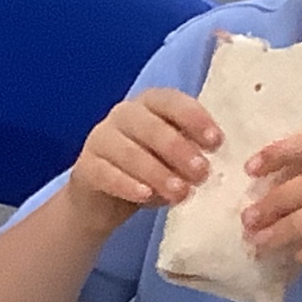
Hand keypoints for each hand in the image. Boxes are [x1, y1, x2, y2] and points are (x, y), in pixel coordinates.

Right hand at [64, 88, 221, 236]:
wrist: (102, 200)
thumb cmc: (147, 171)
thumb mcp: (172, 160)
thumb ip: (190, 154)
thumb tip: (213, 164)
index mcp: (149, 105)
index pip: (171, 101)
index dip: (194, 118)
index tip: (216, 142)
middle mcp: (123, 115)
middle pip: (150, 126)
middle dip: (179, 150)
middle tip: (202, 173)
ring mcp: (101, 138)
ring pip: (129, 151)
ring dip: (158, 172)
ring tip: (180, 193)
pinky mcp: (86, 166)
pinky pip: (107, 173)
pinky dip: (128, 184)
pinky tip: (146, 196)